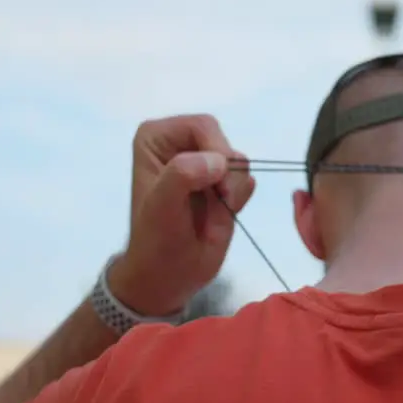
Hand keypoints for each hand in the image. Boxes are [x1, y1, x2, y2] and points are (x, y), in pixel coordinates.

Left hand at [106, 114, 254, 316]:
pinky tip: (222, 216)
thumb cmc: (157, 238)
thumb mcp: (161, 205)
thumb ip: (182, 175)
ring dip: (233, 190)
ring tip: (215, 213)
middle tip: (217, 202)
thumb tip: (218, 162)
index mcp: (158, 137)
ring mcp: (204, 165)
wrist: (169, 275)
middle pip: (224, 142)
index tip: (215, 187)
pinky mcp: (223, 184)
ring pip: (240, 161)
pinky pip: (246, 179)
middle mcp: (182, 144)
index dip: (216, 153)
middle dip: (227, 175)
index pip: (203, 126)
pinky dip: (240, 199)